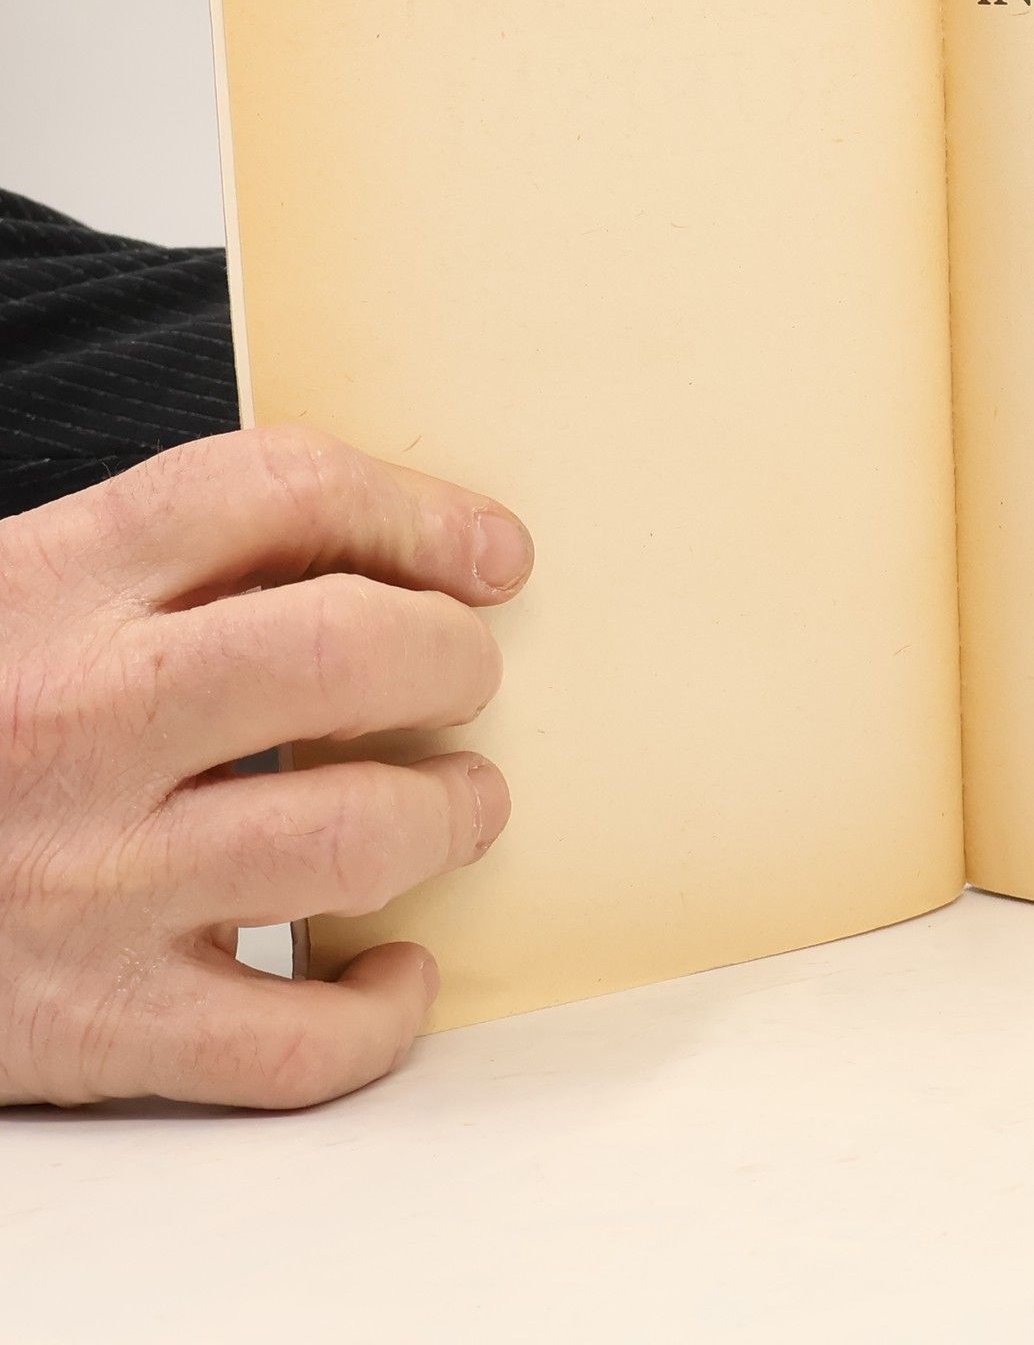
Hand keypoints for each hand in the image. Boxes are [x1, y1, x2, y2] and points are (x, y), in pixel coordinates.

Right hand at [0, 427, 530, 1107]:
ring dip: (448, 815)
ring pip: (351, 835)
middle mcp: (76, 720)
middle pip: (345, 652)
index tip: (490, 552)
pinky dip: (379, 1014)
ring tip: (455, 804)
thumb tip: (388, 562)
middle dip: (453, 660)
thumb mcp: (15, 596)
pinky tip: (391, 968)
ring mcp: (87, 879)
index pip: (281, 490)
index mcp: (53, 584)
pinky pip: (292, 1039)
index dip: (418, 512)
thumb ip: (170, 569)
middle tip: (465, 678)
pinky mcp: (89, 1024)